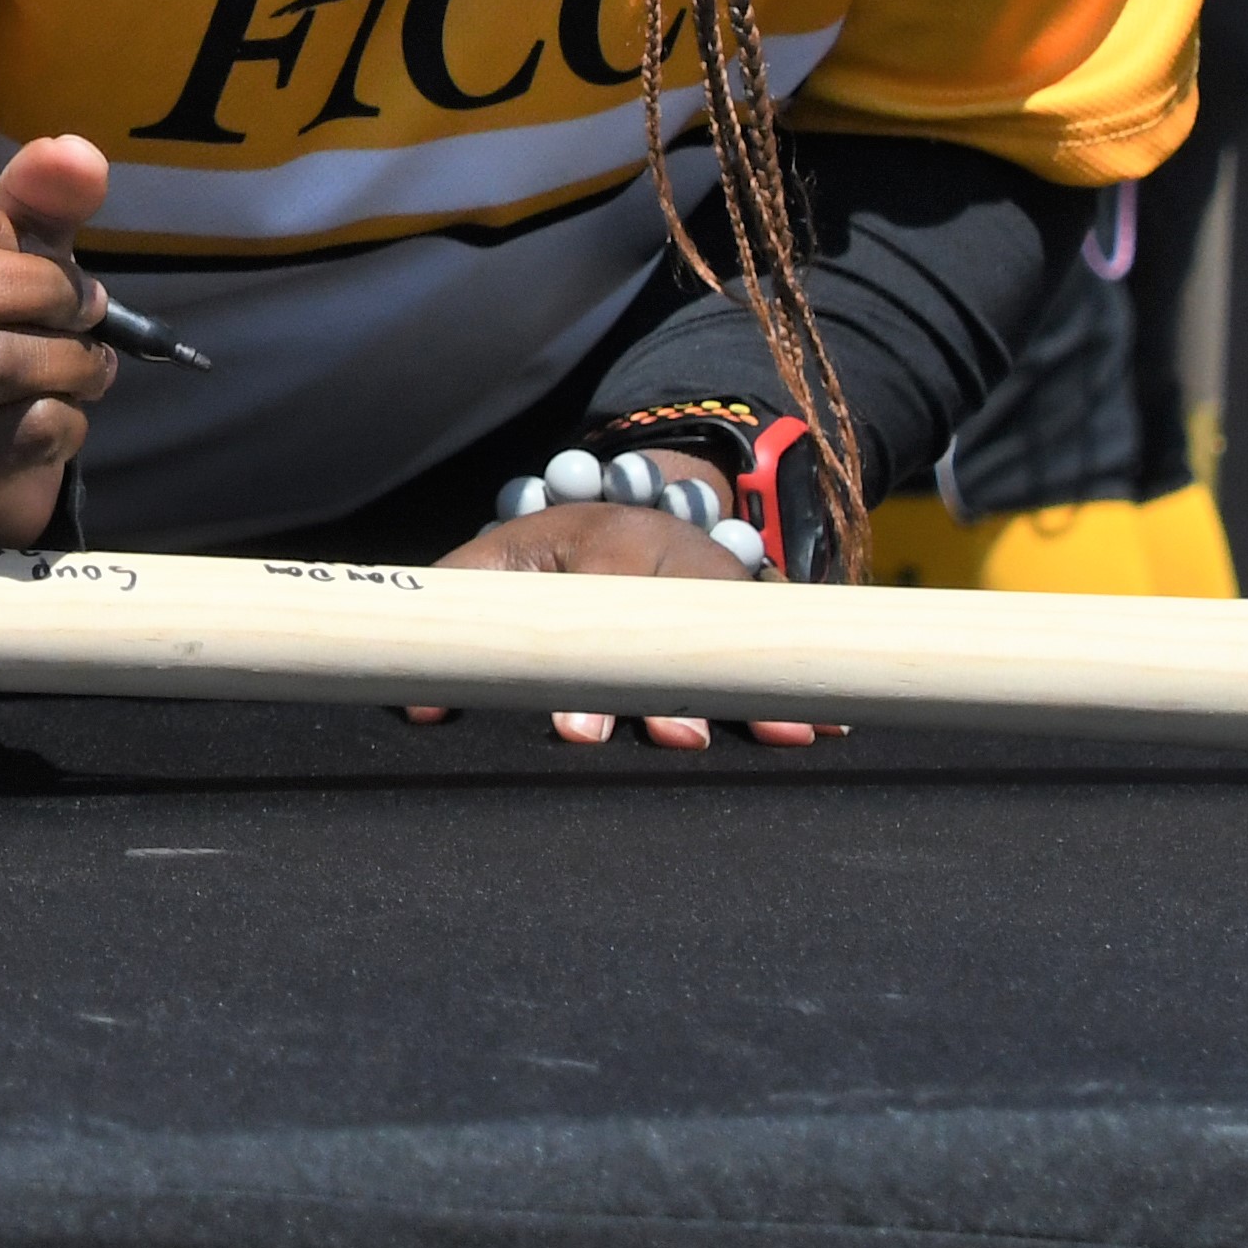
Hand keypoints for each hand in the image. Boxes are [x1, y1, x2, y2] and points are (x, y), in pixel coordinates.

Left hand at [416, 495, 834, 749]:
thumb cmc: (544, 556)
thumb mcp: (493, 569)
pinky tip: (829, 728)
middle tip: (679, 741)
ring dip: (760, 692)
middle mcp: (670, 553)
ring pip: (742, 635)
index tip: (577, 731)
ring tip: (787, 736)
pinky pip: (779, 644)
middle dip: (681, 689)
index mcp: (600, 542)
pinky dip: (801, 686)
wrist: (620, 506)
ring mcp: (717, 577)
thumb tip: (418, 706)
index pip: (594, 607)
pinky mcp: (750, 604)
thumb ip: (457, 622)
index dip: (588, 671)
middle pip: (682, 625)